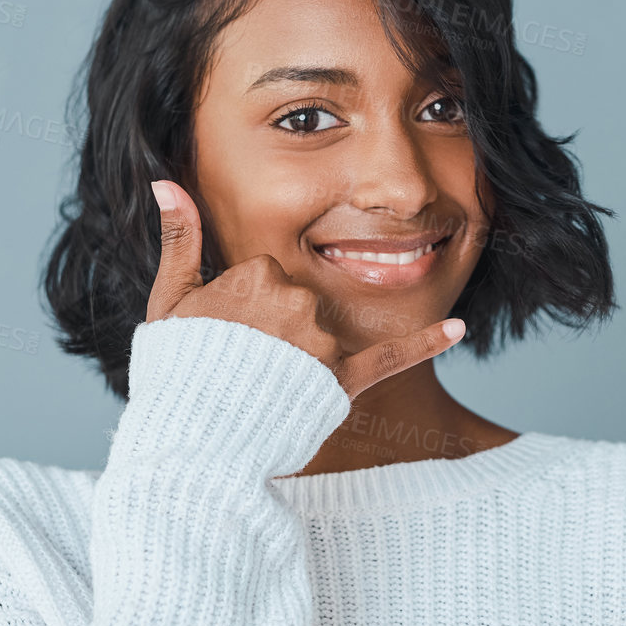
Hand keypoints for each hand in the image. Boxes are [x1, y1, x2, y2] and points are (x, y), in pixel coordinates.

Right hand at [145, 179, 463, 399]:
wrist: (194, 442)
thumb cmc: (175, 370)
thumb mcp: (169, 300)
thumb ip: (178, 238)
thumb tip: (167, 182)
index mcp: (259, 274)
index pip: (265, 278)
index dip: (243, 309)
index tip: (224, 336)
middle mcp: (298, 301)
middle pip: (297, 303)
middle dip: (275, 331)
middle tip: (241, 366)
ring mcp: (322, 343)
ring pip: (323, 333)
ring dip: (303, 356)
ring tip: (264, 388)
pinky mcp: (343, 382)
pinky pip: (392, 356)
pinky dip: (425, 342)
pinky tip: (458, 328)